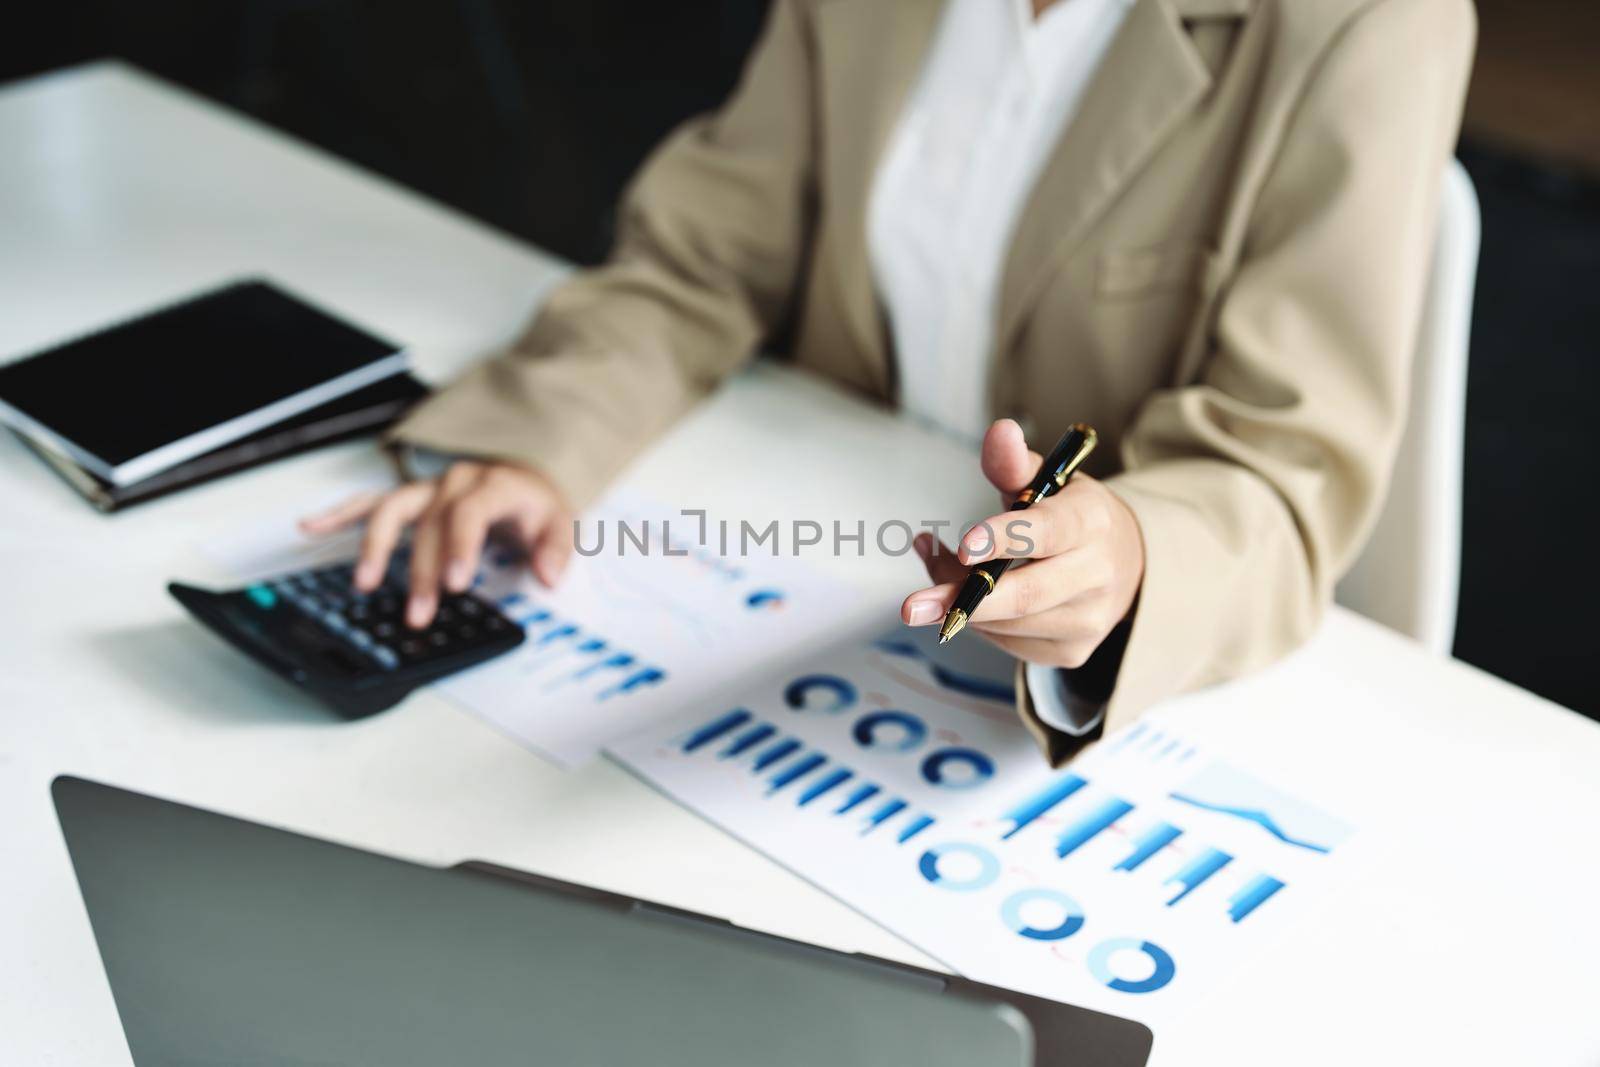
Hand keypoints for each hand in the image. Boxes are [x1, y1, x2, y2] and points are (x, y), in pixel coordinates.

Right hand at [299, 460, 573, 628]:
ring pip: (393, 510)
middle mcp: (455, 482)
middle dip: (422, 571)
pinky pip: (370, 503)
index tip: (456, 583)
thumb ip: (556, 550)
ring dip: (376, 546)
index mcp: (492, 485)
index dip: (460, 546)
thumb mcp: (560, 523)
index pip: (470, 513)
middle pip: (429, 523)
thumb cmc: (535, 505)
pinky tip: (311, 527)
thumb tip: (549, 576)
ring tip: (365, 581)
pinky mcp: (411, 498)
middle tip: (419, 612)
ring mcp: (428, 489)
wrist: (525, 476)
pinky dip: (339, 515)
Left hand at [900, 419, 1144, 668]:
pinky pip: (1008, 643)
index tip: (963, 544)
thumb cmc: (1070, 517)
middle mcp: (1097, 575)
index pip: (1047, 532)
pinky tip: (967, 593)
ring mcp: (1087, 620)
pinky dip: (978, 620)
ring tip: (941, 565)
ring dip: (961, 601)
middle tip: (911, 606)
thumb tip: (1000, 430)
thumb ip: (1015, 463)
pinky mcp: (1071, 652)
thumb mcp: (1048, 482)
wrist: (1126, 566)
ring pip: (1008, 622)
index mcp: (1092, 521)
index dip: (1004, 538)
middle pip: (1026, 594)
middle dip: (963, 599)